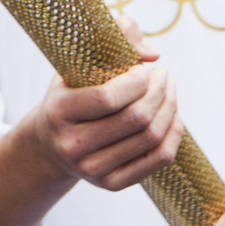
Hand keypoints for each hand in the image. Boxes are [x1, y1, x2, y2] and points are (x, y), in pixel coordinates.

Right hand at [22, 17, 181, 191]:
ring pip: (151, 138)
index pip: (107, 98)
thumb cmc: (70, 96)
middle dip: (159, 91)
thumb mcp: (76, 65)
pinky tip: (172, 116)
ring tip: (169, 91)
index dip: (136, 81)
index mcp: (58, 112)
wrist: (51, 144)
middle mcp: (72, 146)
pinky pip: (158, 160)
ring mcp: (92, 170)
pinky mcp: (112, 184)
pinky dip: (173, 134)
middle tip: (164, 76)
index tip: (144, 69)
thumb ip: (114, 41)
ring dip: (170, 108)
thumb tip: (153, 54)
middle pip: (136, 119)